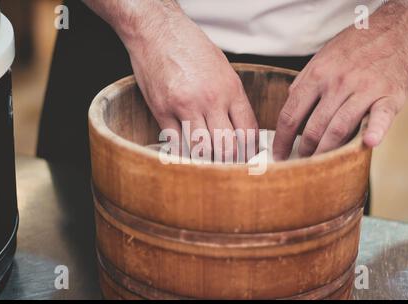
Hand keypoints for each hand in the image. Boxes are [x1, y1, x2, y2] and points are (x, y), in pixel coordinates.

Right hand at [114, 1, 257, 160]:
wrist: (157, 30)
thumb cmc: (191, 47)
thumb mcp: (223, 69)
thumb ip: (232, 98)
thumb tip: (239, 128)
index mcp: (230, 89)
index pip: (247, 132)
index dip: (249, 152)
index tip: (247, 160)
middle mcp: (210, 100)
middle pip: (226, 147)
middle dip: (229, 163)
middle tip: (228, 170)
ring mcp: (185, 106)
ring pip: (202, 149)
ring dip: (206, 161)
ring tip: (208, 166)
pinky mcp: (162, 110)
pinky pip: (176, 143)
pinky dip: (183, 153)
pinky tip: (186, 154)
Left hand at [273, 1, 407, 160]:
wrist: (395, 31)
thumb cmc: (353, 48)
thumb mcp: (321, 58)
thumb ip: (304, 82)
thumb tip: (288, 104)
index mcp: (317, 75)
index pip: (291, 114)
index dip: (282, 140)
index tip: (279, 155)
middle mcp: (337, 83)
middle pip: (313, 127)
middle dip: (304, 150)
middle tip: (302, 164)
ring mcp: (364, 89)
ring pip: (339, 127)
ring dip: (326, 151)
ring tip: (320, 164)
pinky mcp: (389, 95)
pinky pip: (380, 116)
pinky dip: (375, 131)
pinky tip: (368, 144)